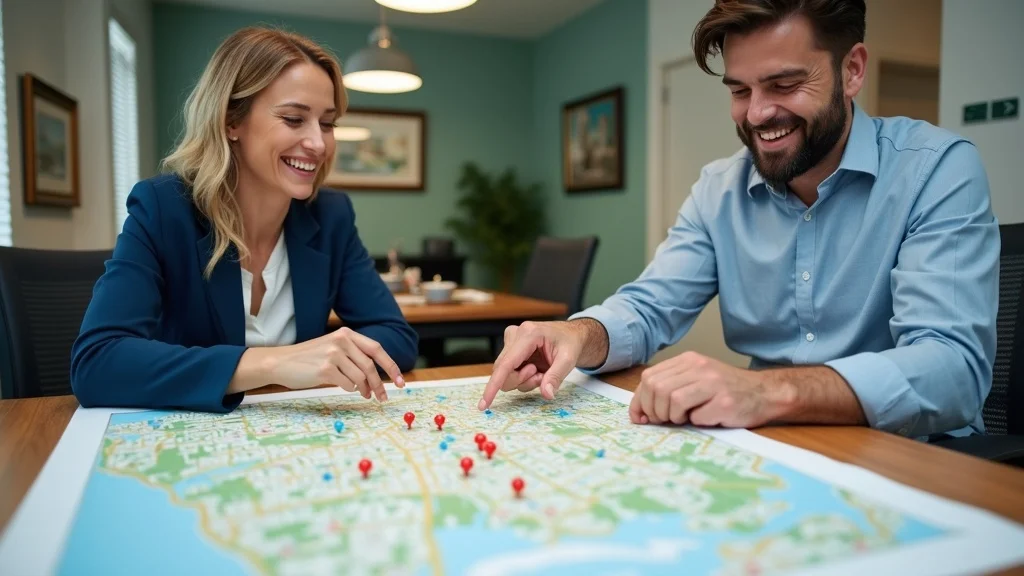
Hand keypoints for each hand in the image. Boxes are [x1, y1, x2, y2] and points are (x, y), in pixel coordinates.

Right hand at [267, 327, 404, 400]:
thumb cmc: (309, 359)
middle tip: (383, 397)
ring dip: (366, 389)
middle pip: (370, 366)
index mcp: (346, 334)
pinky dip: (350, 389)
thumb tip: (377, 376)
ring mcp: (333, 354)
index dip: (390, 366)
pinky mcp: (325, 369)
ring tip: (365, 395)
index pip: (376, 349)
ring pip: (361, 377)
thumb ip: (353, 355)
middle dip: (380, 384)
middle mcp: (341, 341)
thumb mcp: (333, 348)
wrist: (281, 362)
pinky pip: (347, 384)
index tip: (400, 381)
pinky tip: (344, 388)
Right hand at [478, 321, 583, 409]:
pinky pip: (508, 371)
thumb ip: (556, 377)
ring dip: (524, 380)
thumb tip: (546, 394)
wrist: (571, 335)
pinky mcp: (510, 347)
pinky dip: (523, 377)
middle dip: (521, 381)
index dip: (493, 385)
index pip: (505, 364)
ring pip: (505, 373)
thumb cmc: (570, 343)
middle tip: (541, 377)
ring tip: (541, 372)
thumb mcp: (569, 360)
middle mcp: (514, 335)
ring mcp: (510, 340)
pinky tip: (536, 369)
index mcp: (528, 334)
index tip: (484, 404)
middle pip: (502, 371)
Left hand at [630, 351, 787, 427]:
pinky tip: (706, 418)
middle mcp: (699, 367)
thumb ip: (669, 388)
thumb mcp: (695, 380)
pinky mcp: (725, 402)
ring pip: (673, 401)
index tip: (641, 418)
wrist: (765, 393)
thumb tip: (640, 412)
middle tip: (665, 421)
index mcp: (688, 360)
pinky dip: (696, 423)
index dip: (640, 401)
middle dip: (655, 411)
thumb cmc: (725, 391)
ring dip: (674, 418)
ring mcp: (713, 383)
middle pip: (657, 389)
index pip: (649, 377)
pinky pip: (696, 417)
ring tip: (686, 419)